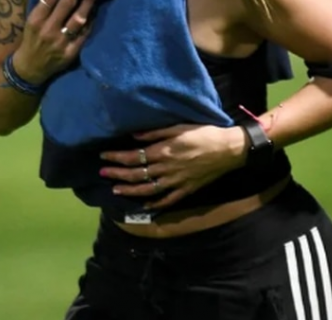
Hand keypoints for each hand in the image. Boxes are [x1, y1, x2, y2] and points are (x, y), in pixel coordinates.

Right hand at [12, 0, 96, 84]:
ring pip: (78, 17)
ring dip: (88, 1)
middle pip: (67, 3)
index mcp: (35, 19)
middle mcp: (48, 29)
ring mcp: (60, 42)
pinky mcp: (71, 52)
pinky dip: (91, 20)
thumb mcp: (32, 20)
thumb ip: (43, 2)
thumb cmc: (32, 39)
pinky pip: (85, 33)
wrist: (31, 67)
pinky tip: (96, 9)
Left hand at [99, 124, 247, 209]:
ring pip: (149, 190)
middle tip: (102, 173)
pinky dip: (155, 204)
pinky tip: (144, 205)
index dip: (117, 158)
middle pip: (137, 174)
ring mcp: (177, 182)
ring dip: (130, 190)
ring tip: (115, 190)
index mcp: (165, 151)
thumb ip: (156, 133)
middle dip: (117, 174)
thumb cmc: (204, 133)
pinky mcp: (187, 190)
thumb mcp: (179, 127)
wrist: (229, 149)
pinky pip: (168, 200)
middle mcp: (167, 169)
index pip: (134, 157)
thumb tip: (133, 137)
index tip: (104, 157)